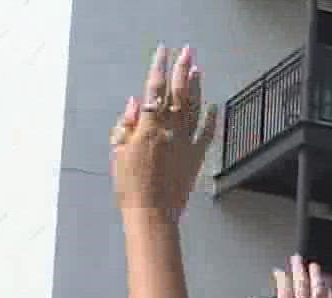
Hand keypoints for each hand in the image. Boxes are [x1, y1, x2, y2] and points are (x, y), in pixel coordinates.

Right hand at [111, 46, 218, 217]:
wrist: (152, 213)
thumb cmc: (130, 185)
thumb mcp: (118, 152)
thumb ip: (126, 125)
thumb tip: (135, 102)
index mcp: (149, 127)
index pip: (154, 90)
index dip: (159, 68)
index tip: (163, 52)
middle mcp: (170, 131)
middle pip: (178, 93)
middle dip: (183, 69)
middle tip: (188, 51)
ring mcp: (186, 143)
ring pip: (194, 108)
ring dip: (196, 87)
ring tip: (198, 69)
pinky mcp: (196, 157)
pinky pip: (207, 134)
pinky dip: (211, 119)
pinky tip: (213, 106)